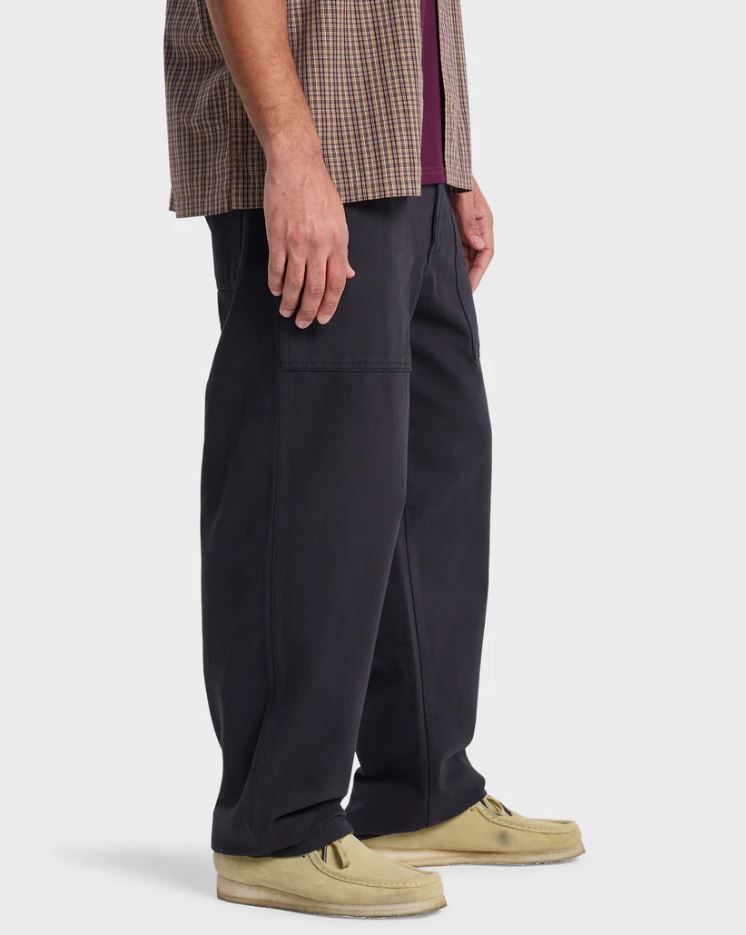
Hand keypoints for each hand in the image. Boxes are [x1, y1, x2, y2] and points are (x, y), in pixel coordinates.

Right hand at [264, 152, 354, 327]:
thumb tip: (348, 274)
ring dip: (290, 302)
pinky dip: (276, 283)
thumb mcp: (339, 220)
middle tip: (303, 323)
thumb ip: (342, 251)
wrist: (297, 166)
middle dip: (309, 310)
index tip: (323, 318)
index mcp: (338, 243)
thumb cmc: (319, 191)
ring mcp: (297, 242)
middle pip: (316, 289)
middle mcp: (319, 246)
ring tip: (287, 313)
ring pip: (295, 282)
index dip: (330, 305)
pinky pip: (277, 267)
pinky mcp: (277, 236)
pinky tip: (275, 291)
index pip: (336, 284)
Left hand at [451, 177, 493, 290]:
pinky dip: (450, 258)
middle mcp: (477, 226)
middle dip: (469, 276)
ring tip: (448, 286)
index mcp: (485, 221)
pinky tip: (440, 268)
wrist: (444, 161)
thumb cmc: (457, 175)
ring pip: (465, 253)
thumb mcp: (464, 197)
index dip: (479, 272)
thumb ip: (469, 220)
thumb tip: (478, 245)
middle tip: (457, 295)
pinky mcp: (453, 224)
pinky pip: (454, 246)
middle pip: (476, 257)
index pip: (486, 253)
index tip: (470, 289)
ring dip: (459, 268)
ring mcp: (465, 226)